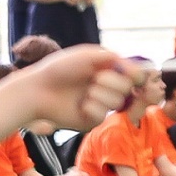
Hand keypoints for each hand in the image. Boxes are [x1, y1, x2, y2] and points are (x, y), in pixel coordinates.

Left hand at [20, 45, 139, 131]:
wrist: (38, 89)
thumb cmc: (60, 69)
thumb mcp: (88, 55)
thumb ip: (114, 58)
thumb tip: (137, 70)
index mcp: (107, 70)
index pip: (134, 75)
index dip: (137, 76)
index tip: (133, 75)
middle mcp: (106, 88)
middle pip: (128, 88)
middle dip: (112, 82)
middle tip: (94, 78)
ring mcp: (100, 104)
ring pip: (116, 102)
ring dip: (100, 94)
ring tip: (84, 92)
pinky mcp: (91, 120)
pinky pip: (102, 115)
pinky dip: (91, 108)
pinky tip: (80, 105)